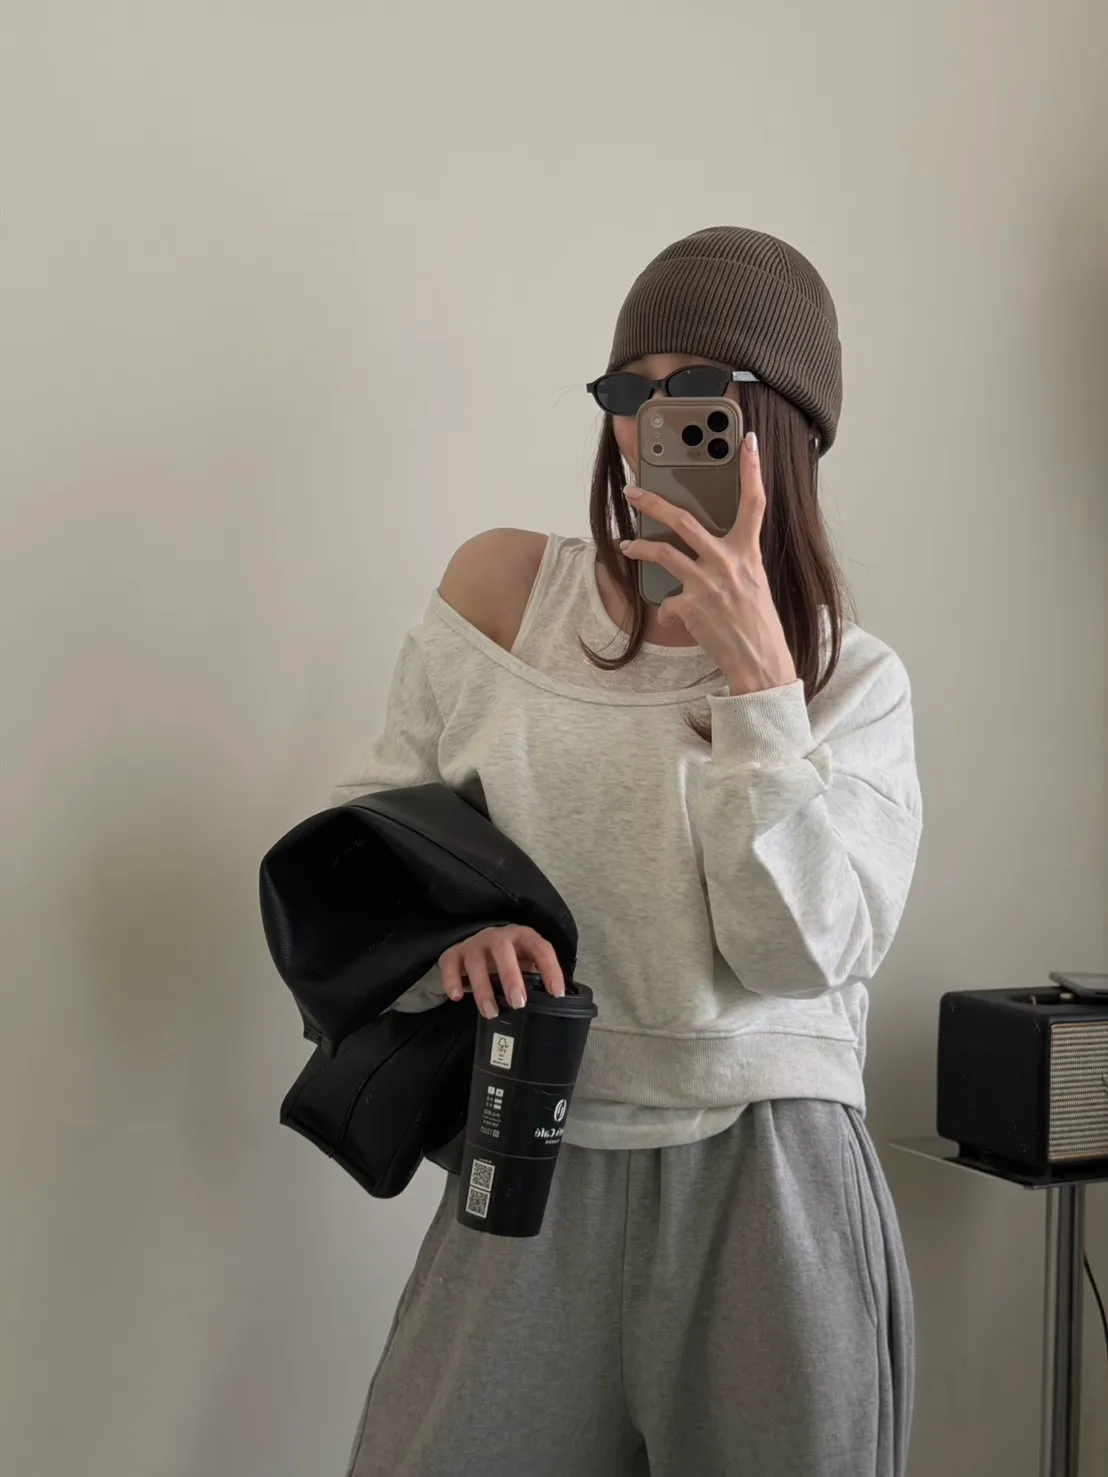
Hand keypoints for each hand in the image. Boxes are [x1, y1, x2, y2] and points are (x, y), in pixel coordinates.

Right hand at [439, 925, 565, 1018]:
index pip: (540, 948)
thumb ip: (536, 976)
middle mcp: (498, 936)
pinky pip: (450, 964)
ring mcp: (474, 943)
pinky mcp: (454, 953)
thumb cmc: (509, 958)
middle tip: (518, 1003)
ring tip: (491, 1012)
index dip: (550, 969)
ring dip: (484, 988)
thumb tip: (550, 1002)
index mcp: (522, 937)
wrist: (479, 943)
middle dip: (510, 976)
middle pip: (503, 950)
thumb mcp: (525, 962)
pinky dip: (452, 980)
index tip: (556, 993)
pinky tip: (457, 996)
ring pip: (476, 961)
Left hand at [620, 433, 796, 696]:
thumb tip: (704, 552)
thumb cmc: (757, 623)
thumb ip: (732, 561)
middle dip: (654, 501)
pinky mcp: (689, 606)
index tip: (747, 442)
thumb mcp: (753, 583)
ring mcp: (706, 583)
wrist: (759, 662)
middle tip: (634, 490)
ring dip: (639, 545)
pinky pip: (667, 600)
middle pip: (684, 520)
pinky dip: (668, 608)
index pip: (753, 503)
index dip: (751, 470)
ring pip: (663, 552)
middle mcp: (727, 562)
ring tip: (627, 543)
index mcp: (748, 552)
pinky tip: (673, 615)